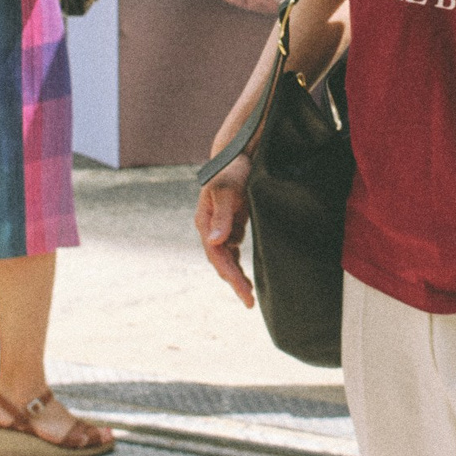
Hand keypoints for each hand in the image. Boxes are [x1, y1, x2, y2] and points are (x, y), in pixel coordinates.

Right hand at [196, 158, 255, 307]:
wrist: (237, 152)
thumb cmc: (232, 169)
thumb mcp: (227, 190)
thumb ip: (222, 215)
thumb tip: (215, 242)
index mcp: (205, 222)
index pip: (217, 256)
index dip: (231, 276)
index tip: (245, 294)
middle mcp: (210, 228)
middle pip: (221, 261)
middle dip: (234, 282)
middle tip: (249, 302)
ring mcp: (220, 227)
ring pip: (227, 258)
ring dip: (236, 276)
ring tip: (249, 296)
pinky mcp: (231, 223)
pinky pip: (234, 250)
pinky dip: (240, 263)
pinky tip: (249, 275)